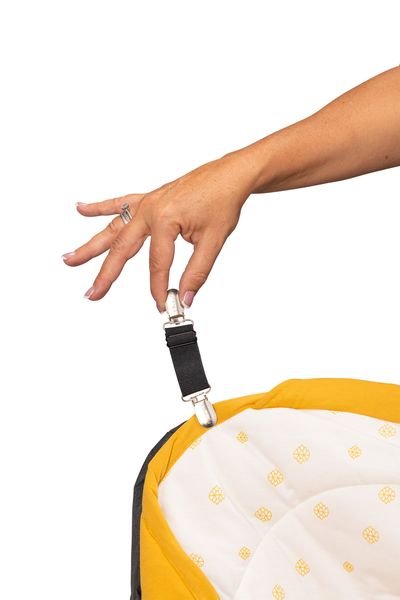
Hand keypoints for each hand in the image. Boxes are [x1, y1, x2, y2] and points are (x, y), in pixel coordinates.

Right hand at [62, 151, 255, 311]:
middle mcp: (150, 209)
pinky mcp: (149, 199)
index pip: (157, 263)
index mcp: (165, 219)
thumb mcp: (213, 240)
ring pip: (113, 228)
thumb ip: (197, 271)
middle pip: (122, 248)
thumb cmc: (222, 200)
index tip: (162, 304)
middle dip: (105, 274)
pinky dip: (100, 207)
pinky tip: (81, 209)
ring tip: (70, 259)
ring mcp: (146, 203)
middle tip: (91, 293)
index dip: (159, 287)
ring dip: (91, 244)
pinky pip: (120, 203)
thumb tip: (186, 296)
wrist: (230, 175)